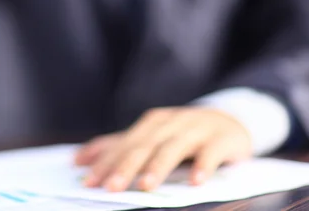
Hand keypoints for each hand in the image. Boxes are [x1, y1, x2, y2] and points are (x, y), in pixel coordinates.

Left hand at [75, 107, 251, 191]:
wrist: (230, 120)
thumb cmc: (183, 133)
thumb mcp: (151, 136)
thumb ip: (116, 147)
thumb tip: (77, 160)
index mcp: (152, 123)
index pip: (124, 144)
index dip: (106, 162)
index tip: (89, 182)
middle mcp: (172, 123)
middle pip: (145, 145)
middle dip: (126, 166)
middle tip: (111, 187)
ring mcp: (197, 129)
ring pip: (174, 147)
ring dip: (159, 166)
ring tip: (145, 185)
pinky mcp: (222, 138)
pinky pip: (211, 152)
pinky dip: (203, 165)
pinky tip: (195, 181)